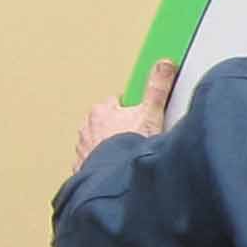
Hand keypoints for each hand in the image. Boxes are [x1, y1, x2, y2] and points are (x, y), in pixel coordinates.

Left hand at [72, 58, 177, 173]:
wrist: (117, 181)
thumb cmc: (129, 148)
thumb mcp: (151, 113)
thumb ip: (158, 88)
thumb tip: (164, 65)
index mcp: (101, 110)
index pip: (116, 102)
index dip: (131, 110)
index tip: (139, 118)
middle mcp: (87, 127)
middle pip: (105, 122)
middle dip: (118, 129)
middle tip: (136, 138)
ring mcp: (83, 149)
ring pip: (97, 142)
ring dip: (108, 147)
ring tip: (127, 156)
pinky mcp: (83, 168)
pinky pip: (93, 163)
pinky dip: (102, 166)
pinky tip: (116, 170)